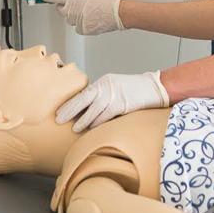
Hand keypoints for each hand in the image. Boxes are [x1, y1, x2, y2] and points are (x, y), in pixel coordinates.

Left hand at [40, 0, 123, 35]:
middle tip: (72, 5)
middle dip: (65, 8)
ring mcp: (78, 22)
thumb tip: (75, 3)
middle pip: (62, 11)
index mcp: (75, 0)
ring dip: (75, 17)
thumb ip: (79, 0)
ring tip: (88, 13)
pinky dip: (82, 24)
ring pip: (71, 21)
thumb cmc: (108, 3)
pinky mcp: (84, 30)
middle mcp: (73, 12)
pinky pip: (78, 28)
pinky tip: (91, 20)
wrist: (118, 13)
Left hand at [55, 71, 169, 131]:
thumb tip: (86, 110)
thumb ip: (102, 96)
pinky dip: (97, 124)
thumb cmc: (135, 90)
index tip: (59, 111)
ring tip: (75, 129)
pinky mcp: (121, 105)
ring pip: (92, 112)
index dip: (69, 104)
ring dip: (83, 121)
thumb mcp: (115, 87)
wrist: (155, 87)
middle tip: (59, 120)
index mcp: (103, 83)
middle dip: (69, 111)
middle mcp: (105, 87)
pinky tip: (91, 130)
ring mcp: (113, 96)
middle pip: (82, 100)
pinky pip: (105, 117)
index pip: (82, 94)